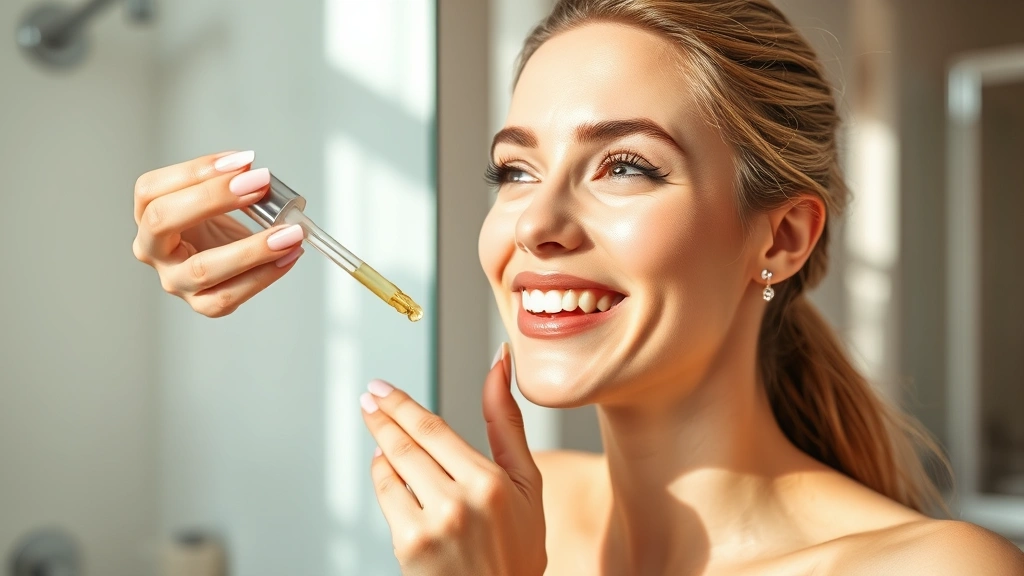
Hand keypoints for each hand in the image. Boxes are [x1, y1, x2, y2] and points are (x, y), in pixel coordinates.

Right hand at [132, 151, 305, 317]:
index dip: (195, 171)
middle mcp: (151, 249)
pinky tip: (289, 255)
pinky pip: (230, 295)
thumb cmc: (214, 224)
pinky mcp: (202, 304)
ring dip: (252, 248)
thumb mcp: (214, 197)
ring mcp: (175, 281)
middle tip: (259, 185)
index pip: (151, 189)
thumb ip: (229, 183)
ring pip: (203, 268)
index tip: (242, 161)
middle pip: (164, 221)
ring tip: (288, 232)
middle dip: (214, 198)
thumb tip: (257, 176)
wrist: (224, 257)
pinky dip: (266, 274)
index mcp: (147, 215)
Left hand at [360, 344, 545, 575]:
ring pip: (393, 468)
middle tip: (368, 397)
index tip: (382, 388)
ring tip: (375, 427)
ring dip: (380, 443)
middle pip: (407, 444)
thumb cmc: (517, 546)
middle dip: (382, 416)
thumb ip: (507, 423)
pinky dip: (382, 475)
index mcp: (490, 482)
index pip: (434, 428)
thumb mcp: (528, 482)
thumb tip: (498, 365)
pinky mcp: (410, 545)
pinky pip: (386, 497)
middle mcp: (459, 502)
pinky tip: (385, 465)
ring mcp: (431, 525)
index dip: (402, 404)